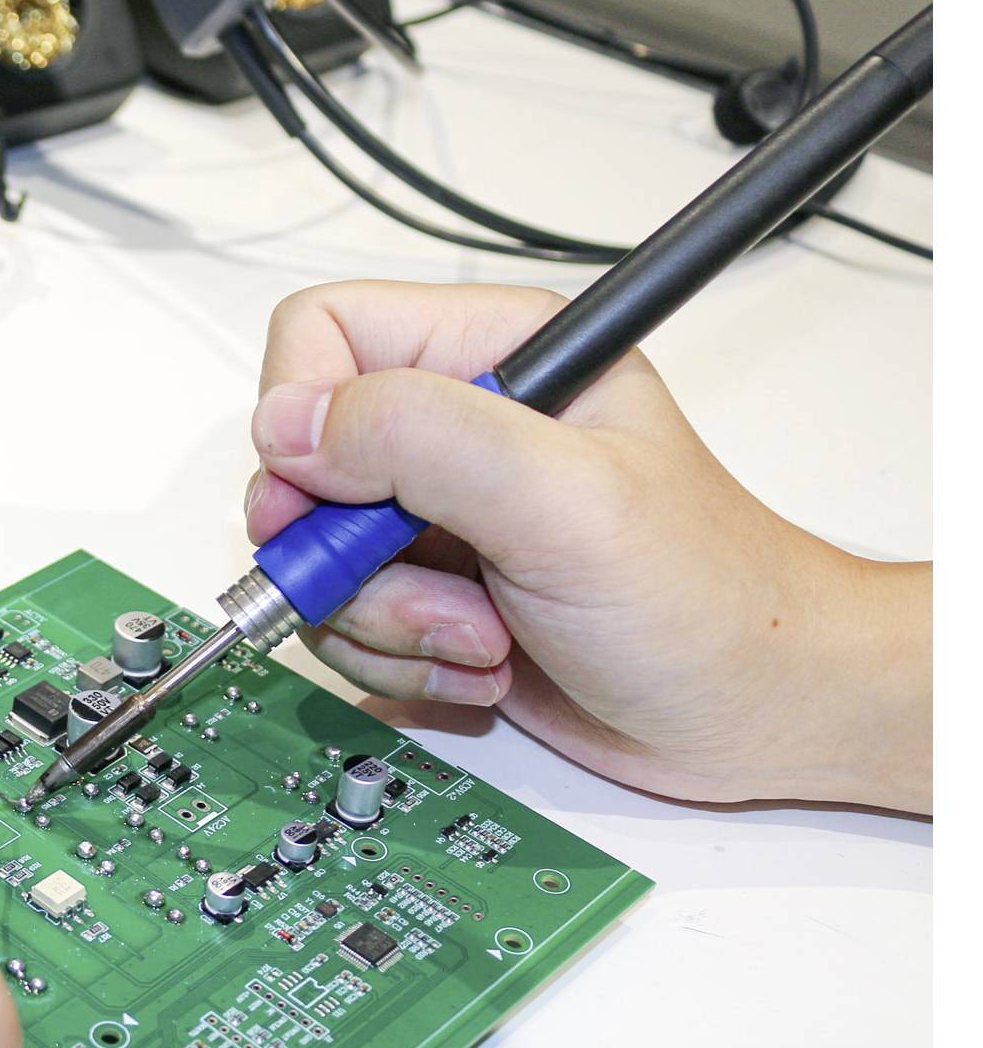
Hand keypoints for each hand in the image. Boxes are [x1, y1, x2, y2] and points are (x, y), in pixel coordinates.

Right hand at [244, 280, 929, 812]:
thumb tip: (290, 424)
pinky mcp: (431, 592)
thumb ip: (421, 437)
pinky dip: (400, 665)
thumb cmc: (709, 599)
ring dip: (386, 623)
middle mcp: (456, 428)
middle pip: (299, 466)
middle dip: (352, 555)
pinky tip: (485, 667)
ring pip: (315, 560)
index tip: (331, 505)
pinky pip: (345, 624)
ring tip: (485, 639)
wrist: (757, 712)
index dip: (300, 421)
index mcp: (495, 356)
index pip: (321, 336)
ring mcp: (438, 516)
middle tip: (439, 594)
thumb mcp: (564, 499)